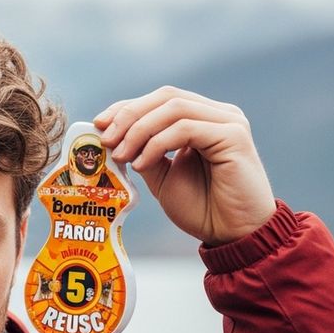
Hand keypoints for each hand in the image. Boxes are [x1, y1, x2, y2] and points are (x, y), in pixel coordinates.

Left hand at [94, 86, 275, 246]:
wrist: (234, 235)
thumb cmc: (204, 209)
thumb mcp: (163, 178)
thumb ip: (144, 153)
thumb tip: (113, 137)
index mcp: (202, 119)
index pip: (159, 100)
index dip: (126, 107)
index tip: (99, 125)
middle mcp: (217, 114)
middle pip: (165, 96)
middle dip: (129, 115)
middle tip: (106, 139)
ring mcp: (228, 121)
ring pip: (173, 108)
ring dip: (139, 129)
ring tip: (122, 155)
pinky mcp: (233, 135)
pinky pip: (185, 128)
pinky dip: (157, 143)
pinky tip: (142, 164)